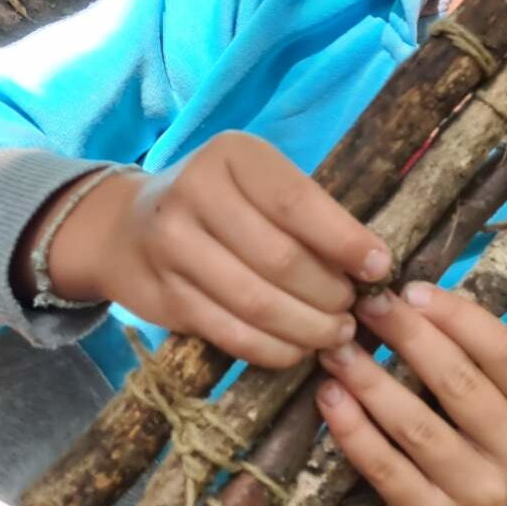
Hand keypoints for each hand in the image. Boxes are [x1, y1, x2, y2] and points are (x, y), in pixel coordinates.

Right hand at [27, 132, 390, 367]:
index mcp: (232, 156)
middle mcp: (195, 194)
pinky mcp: (163, 296)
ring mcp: (172, 246)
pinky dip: (274, 348)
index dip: (345, 241)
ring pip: (256, 302)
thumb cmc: (222, 202)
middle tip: (356, 310)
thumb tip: (372, 265)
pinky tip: (299, 349)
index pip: (297, 203)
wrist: (126, 226)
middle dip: (330, 293)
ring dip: (308, 327)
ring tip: (337, 333)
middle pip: (280, 259)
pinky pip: (230, 333)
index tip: (379, 268)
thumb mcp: (260, 183)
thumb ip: (308, 213)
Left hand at [317, 282, 506, 505]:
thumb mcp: (488, 402)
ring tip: (337, 349)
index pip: (505, 354)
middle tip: (368, 306)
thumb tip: (409, 292)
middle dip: (409, 337)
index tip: (412, 289)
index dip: (458, 317)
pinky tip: (330, 397)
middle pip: (460, 383)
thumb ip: (466, 355)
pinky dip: (354, 429)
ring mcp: (480, 493)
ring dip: (371, 380)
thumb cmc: (466, 440)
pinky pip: (386, 467)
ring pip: (417, 425)